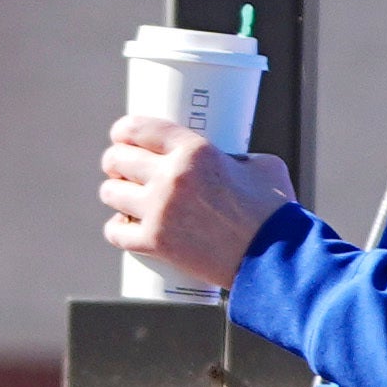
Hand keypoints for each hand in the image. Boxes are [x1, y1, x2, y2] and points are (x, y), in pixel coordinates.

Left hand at [98, 113, 293, 289]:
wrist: (275, 257)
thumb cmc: (273, 211)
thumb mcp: (259, 165)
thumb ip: (233, 156)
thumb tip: (221, 158)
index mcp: (194, 151)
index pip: (140, 129)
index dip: (124, 131)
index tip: (121, 136)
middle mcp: (171, 178)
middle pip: (117, 159)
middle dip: (115, 162)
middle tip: (122, 168)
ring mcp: (159, 212)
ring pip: (111, 193)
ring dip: (114, 193)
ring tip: (124, 196)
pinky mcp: (155, 243)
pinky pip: (115, 230)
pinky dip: (117, 228)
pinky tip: (124, 225)